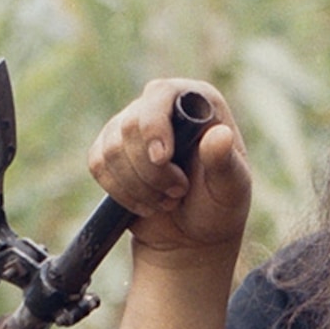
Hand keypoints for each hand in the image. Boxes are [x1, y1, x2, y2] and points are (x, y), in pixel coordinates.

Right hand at [86, 78, 251, 264]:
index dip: (154, 126)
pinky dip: (120, 192)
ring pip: (111, 149)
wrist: (193, 234)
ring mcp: (132, 124)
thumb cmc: (218, 206)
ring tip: (166, 201)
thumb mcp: (231, 188)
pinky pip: (98, 165)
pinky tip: (144, 203)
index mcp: (196, 100)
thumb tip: (220, 135)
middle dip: (151, 171)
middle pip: (130, 126)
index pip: (161, 94)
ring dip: (138, 187)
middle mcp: (161, 104)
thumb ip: (225, 162)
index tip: (162, 159)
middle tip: (178, 193)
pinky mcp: (110, 148)